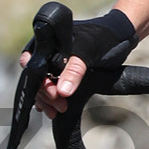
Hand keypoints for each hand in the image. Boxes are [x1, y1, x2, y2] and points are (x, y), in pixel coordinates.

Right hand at [22, 7, 136, 115]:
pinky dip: (51, 100)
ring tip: (57, 111)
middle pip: (36, 77)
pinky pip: (51, 88)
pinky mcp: (63, 73)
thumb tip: (62, 91)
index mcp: (46, 40)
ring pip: (42, 84)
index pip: (31, 62)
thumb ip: (74, 70)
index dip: (38, 79)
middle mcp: (46, 52)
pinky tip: (53, 110)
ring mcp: (53, 63)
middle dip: (45, 93)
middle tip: (60, 106)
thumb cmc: (101, 37)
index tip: (52, 93)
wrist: (118, 37)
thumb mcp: (87, 52)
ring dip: (48, 100)